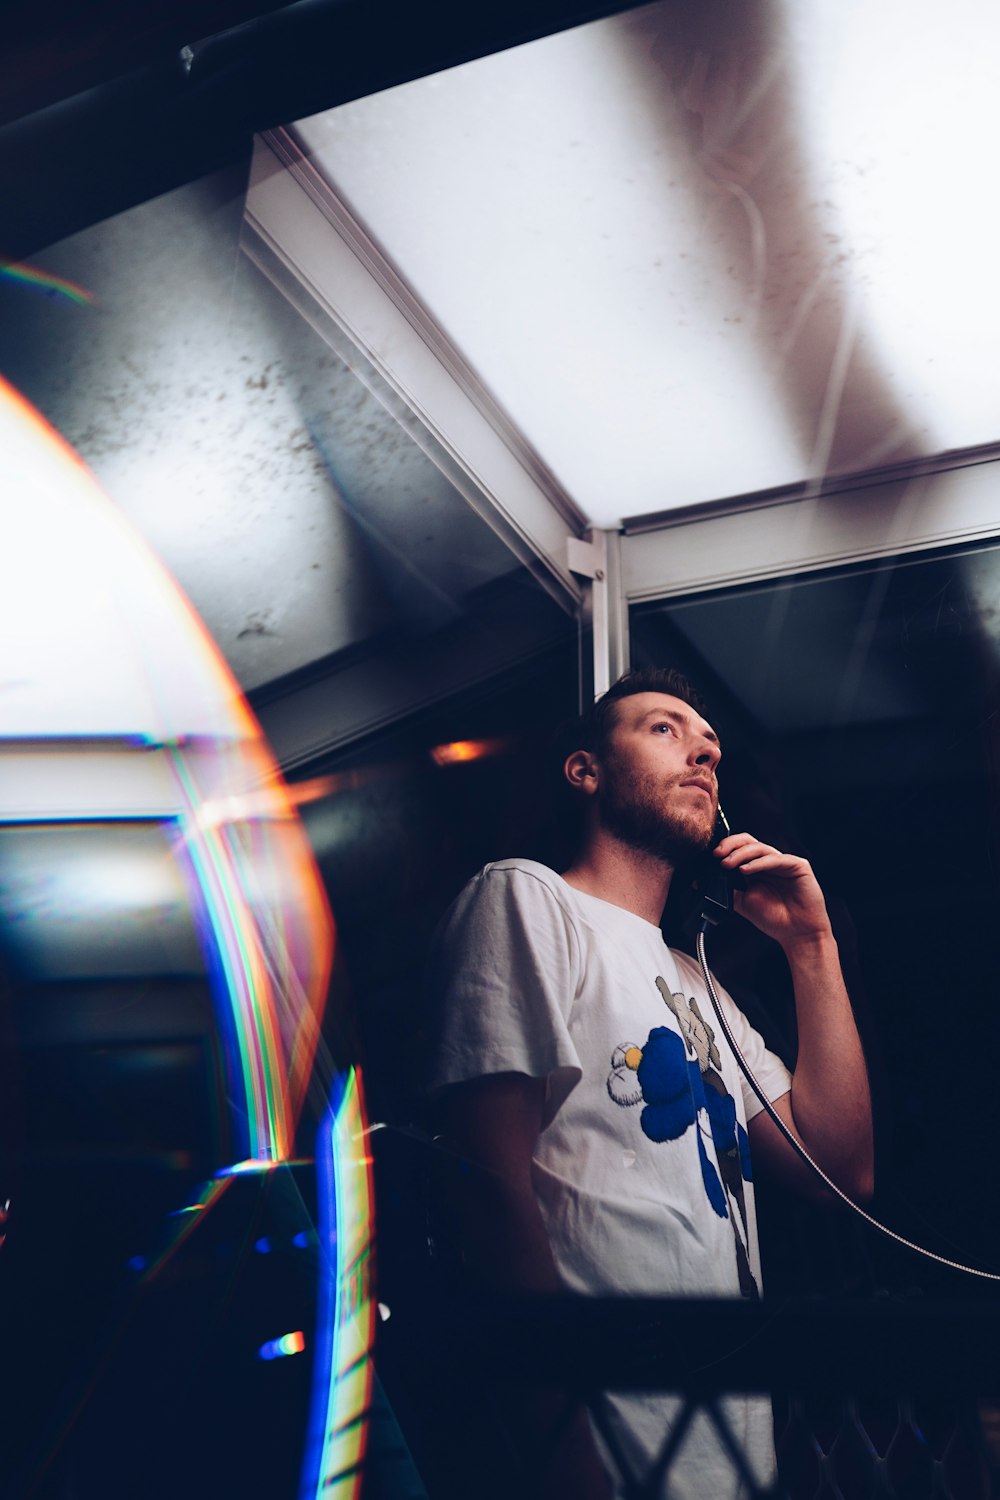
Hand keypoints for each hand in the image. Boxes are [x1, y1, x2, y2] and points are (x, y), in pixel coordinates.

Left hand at [714, 833, 831, 949]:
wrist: (797, 934)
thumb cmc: (774, 919)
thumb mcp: (743, 903)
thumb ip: (726, 890)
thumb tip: (700, 882)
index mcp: (756, 868)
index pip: (739, 848)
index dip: (725, 848)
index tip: (712, 857)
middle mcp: (769, 863)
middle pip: (748, 842)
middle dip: (730, 845)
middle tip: (718, 855)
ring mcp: (784, 862)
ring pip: (760, 848)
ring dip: (741, 854)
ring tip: (728, 864)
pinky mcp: (798, 866)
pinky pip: (776, 859)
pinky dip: (759, 863)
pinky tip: (746, 869)